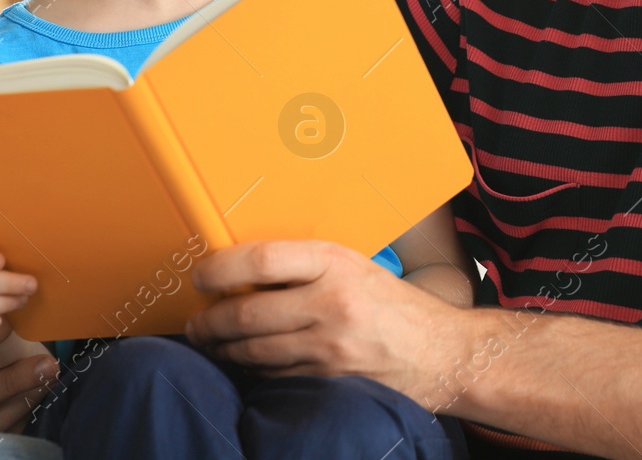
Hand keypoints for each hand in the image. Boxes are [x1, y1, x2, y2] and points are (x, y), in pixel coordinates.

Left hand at [185, 239, 471, 405]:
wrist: (445, 353)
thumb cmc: (394, 306)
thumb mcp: (357, 268)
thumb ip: (309, 268)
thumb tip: (245, 271)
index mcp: (336, 263)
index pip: (261, 260)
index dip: (219, 268)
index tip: (200, 277)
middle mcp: (332, 303)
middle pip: (246, 312)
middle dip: (209, 321)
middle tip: (196, 322)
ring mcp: (330, 347)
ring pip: (252, 350)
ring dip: (223, 350)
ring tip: (213, 344)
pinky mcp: (330, 381)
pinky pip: (273, 377)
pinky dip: (252, 373)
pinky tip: (247, 365)